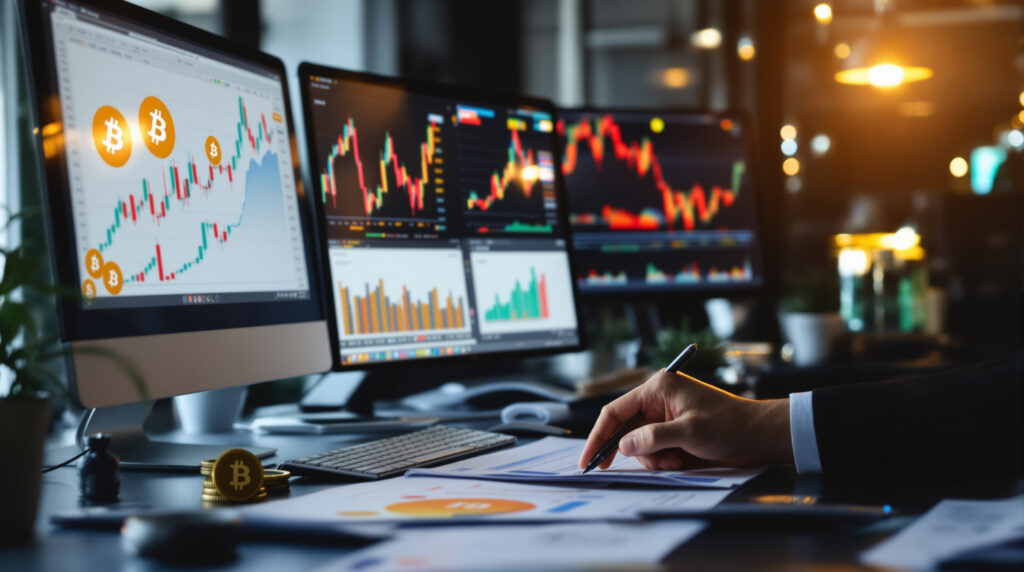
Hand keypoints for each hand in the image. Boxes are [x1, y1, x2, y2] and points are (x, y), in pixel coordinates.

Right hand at [578, 370, 792, 470]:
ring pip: (639, 444)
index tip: (588, 458)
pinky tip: (679, 461)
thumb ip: (654, 438)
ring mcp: (665, 417)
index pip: (616, 411)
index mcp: (658, 389)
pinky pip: (653, 450)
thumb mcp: (690, 432)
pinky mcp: (673, 432)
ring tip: (674, 462)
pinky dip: (661, 460)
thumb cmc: (730, 426)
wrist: (758, 436)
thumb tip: (625, 445)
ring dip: (652, 458)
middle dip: (631, 451)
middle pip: (625, 429)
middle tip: (611, 468)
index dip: (599, 435)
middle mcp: (658, 400)